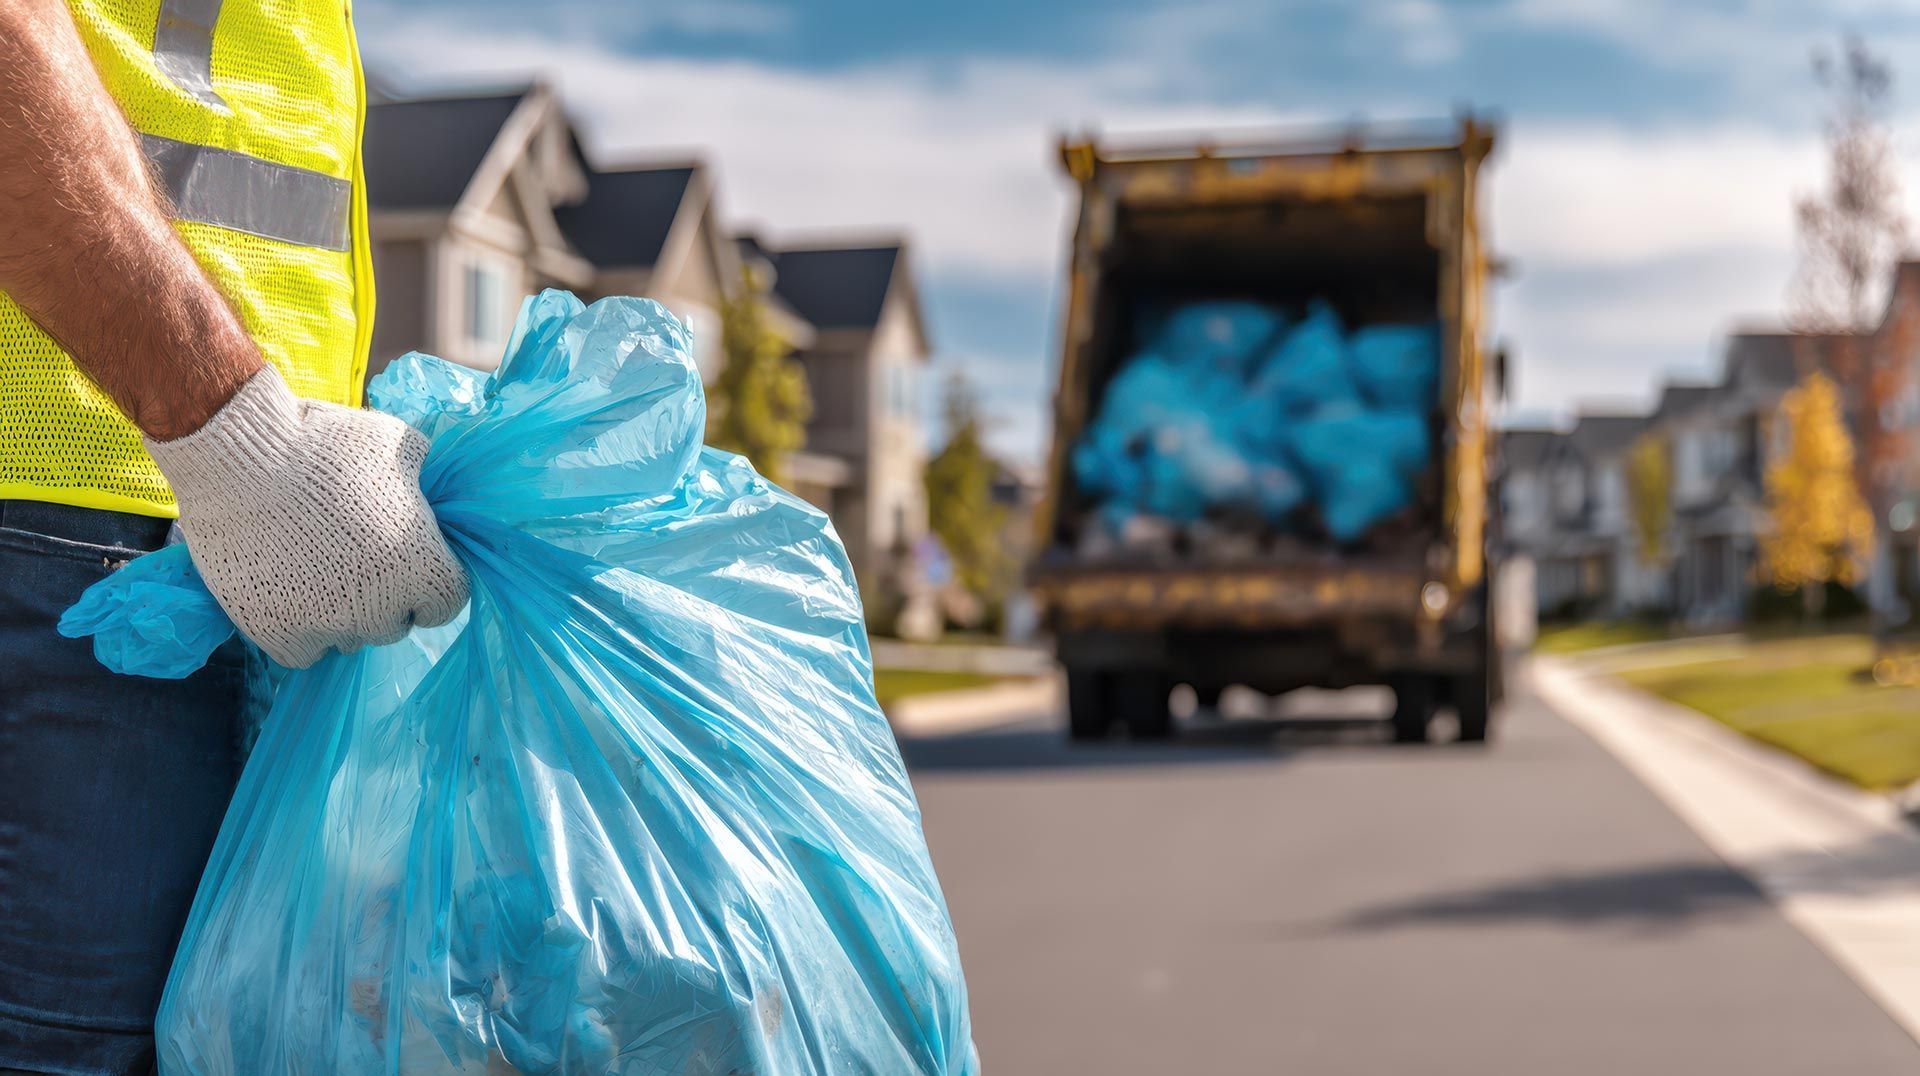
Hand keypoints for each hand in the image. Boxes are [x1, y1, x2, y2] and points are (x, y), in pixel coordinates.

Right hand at [146, 366, 469, 667]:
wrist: (236, 457)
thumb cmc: (324, 442)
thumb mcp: (398, 444)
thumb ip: (423, 479)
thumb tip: (428, 489)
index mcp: (420, 566)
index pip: (447, 602)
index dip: (430, 585)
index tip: (409, 567)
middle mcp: (379, 607)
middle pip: (395, 623)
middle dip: (383, 599)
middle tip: (355, 564)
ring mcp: (327, 625)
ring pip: (350, 639)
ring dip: (342, 615)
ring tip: (315, 572)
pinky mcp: (277, 634)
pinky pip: (304, 653)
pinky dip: (301, 633)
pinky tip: (290, 597)